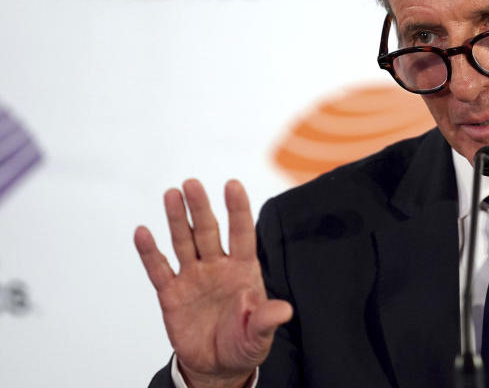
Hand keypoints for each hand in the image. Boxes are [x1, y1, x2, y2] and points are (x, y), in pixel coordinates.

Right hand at [134, 179, 292, 387]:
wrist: (217, 365)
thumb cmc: (244, 343)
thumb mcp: (259, 335)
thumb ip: (266, 320)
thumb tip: (284, 311)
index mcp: (243, 269)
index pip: (241, 233)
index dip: (237, 209)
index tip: (232, 184)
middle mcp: (217, 266)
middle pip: (208, 231)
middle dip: (200, 208)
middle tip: (192, 184)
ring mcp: (193, 277)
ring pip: (184, 241)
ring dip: (177, 219)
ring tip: (171, 194)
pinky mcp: (171, 294)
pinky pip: (159, 269)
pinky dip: (150, 252)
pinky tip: (143, 232)